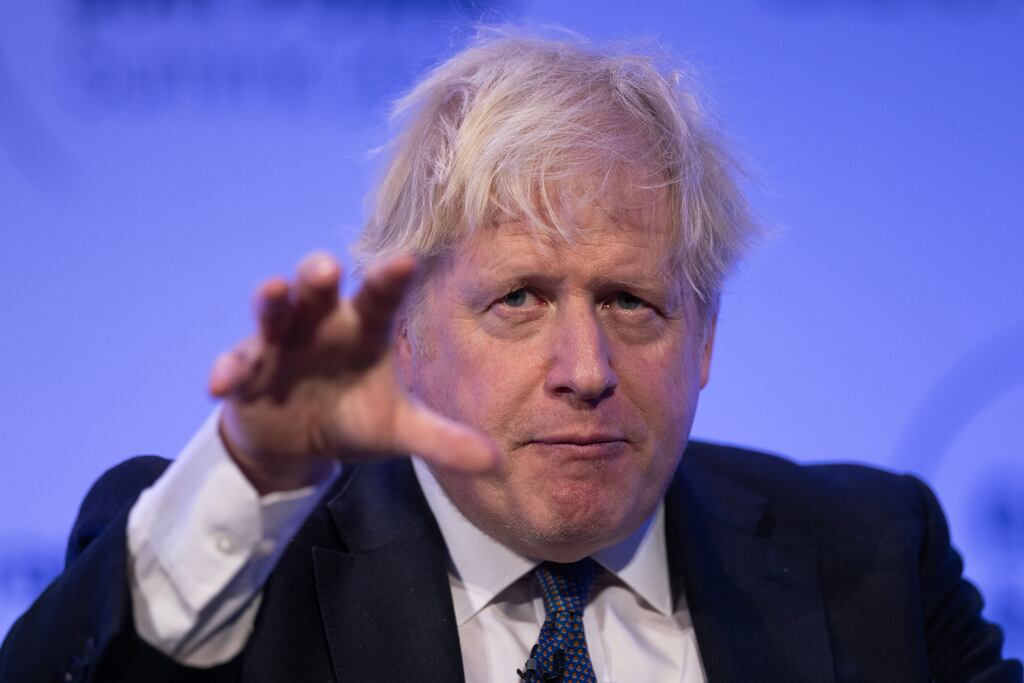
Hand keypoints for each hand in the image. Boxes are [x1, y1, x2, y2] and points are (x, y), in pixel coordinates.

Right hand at [208, 253, 499, 493]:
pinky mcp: (246, 370)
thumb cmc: (353, 417)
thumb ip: (442, 440)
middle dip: (317, 275)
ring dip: (271, 301)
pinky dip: (229, 371)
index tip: (406, 260)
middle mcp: (321, 325)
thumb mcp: (398, 431)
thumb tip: (496, 461)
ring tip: (272, 292)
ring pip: (273, 312)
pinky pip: (236, 364)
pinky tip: (222, 384)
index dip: (390, 279)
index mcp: (363, 330)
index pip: (380, 298)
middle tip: (324, 268)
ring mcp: (279, 343)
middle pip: (318, 290)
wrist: (297, 443)